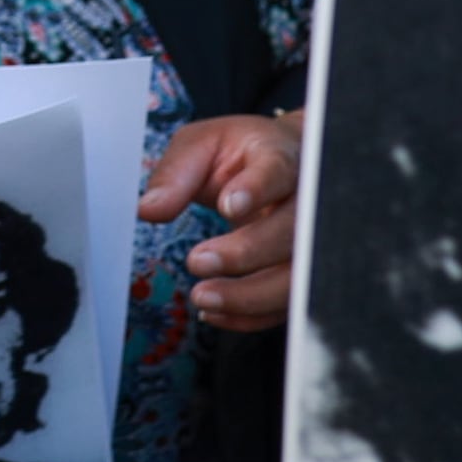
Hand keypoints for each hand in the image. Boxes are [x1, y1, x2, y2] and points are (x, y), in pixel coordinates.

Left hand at [140, 110, 301, 333]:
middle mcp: (307, 199)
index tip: (228, 206)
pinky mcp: (304, 273)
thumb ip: (176, 173)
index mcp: (280, 155)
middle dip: (246, 252)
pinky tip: (216, 312)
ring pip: (298, 275)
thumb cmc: (242, 153)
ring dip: (250, 295)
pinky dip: (251, 316)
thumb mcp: (202, 145)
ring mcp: (312, 240)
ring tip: (202, 297)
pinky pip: (288, 303)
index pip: (278, 170)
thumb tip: (148, 209)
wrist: (285, 162)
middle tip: (197, 261)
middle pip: (294, 230)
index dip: (257, 190)